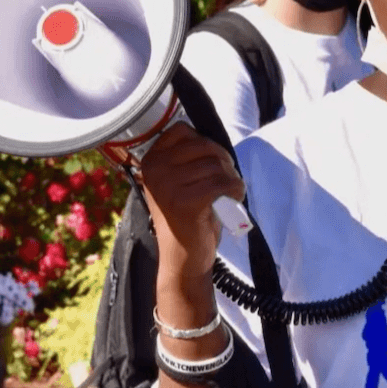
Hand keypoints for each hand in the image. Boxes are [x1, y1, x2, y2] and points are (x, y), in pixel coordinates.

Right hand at [138, 122, 245, 281]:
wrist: (183, 257)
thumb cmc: (187, 216)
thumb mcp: (178, 181)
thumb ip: (187, 158)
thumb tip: (213, 139)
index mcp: (151, 160)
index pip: (182, 130)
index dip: (205, 144)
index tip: (211, 164)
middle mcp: (155, 169)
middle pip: (204, 145)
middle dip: (223, 161)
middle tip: (225, 181)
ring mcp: (168, 186)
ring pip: (217, 165)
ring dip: (231, 178)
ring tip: (227, 195)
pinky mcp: (186, 202)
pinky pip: (223, 183)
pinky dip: (235, 191)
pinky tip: (231, 201)